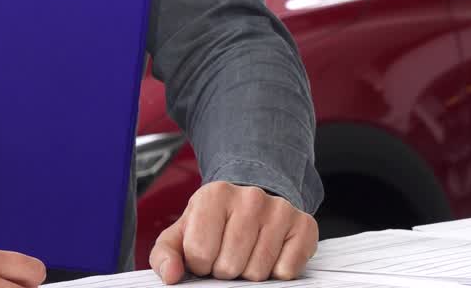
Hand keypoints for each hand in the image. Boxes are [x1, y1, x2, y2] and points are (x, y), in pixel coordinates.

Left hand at [149, 181, 317, 282]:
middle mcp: (250, 197)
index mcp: (215, 194)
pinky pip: (287, 271)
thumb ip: (165, 254)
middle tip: (226, 254)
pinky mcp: (304, 226)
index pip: (199, 253)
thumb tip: (171, 275)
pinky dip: (275, 273)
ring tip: (245, 253)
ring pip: (257, 272)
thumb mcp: (182, 233)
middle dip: (224, 269)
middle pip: (229, 266)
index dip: (199, 263)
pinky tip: (269, 254)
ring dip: (248, 272)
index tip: (205, 251)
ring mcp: (280, 210)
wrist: (251, 204)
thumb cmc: (213, 223)